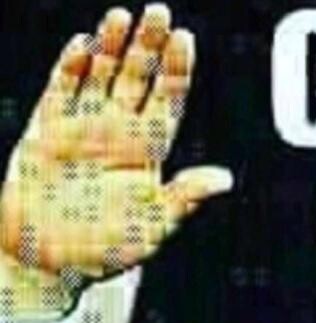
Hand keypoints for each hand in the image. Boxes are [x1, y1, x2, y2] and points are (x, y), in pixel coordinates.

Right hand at [0, 4, 232, 318]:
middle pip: (137, 79)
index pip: (168, 102)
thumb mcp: (153, 226)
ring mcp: (81, 128)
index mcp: (147, 154)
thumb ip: (185, 198)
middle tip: (160, 11)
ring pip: (99, 76)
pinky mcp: (46, 131)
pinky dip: (69, 68)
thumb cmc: (105, 249)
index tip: (186, 40)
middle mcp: (117, 134)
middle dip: (149, 46)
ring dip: (110, 46)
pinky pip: (59, 91)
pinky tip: (83, 45)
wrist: (47, 261)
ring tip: (122, 16)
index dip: (177, 72)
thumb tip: (225, 180)